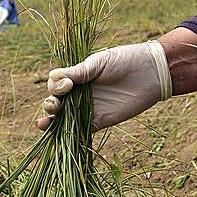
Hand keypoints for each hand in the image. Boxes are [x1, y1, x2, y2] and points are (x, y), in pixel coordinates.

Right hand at [37, 41, 171, 130]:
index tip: (68, 84)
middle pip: (56, 102)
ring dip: (51, 122)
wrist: (152, 72)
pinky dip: (69, 135)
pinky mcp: (99, 121)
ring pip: (64, 118)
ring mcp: (88, 108)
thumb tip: (54, 77)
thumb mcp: (98, 63)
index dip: (56, 86)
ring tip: (43, 124)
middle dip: (50, 105)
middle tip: (55, 105)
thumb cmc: (125, 60)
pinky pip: (80, 131)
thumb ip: (78, 72)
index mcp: (77, 77)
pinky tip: (59, 136)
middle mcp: (80, 93)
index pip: (56, 84)